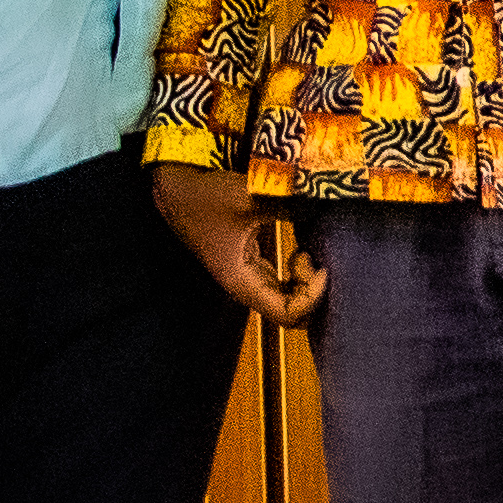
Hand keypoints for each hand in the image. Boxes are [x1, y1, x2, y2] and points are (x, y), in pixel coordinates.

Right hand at [150, 162, 325, 332]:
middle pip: (292, 314)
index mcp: (241, 282)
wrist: (177, 187)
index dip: (313, 297)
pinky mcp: (253, 262)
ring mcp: (249, 275)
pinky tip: (301, 249)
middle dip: (313, 293)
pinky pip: (283, 281)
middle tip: (316, 261)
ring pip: (289, 299)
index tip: (323, 267)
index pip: (288, 315)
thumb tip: (325, 200)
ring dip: (306, 282)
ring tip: (307, 253)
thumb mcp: (249, 198)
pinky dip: (299, 272)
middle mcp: (246, 286)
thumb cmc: (206, 196)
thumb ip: (289, 203)